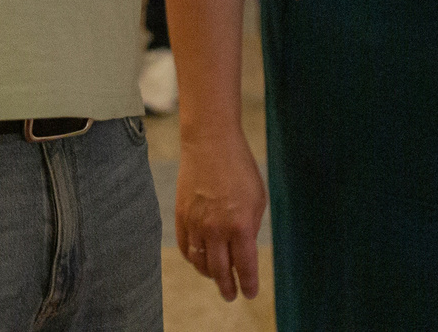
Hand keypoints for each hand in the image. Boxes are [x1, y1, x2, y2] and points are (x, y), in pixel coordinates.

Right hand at [173, 127, 265, 300]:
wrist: (210, 142)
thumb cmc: (240, 168)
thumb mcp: (257, 199)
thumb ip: (251, 228)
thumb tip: (242, 250)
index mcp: (240, 225)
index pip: (245, 267)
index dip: (248, 284)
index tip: (249, 293)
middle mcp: (216, 229)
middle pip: (220, 272)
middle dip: (228, 288)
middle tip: (232, 295)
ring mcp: (195, 223)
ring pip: (200, 263)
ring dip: (210, 275)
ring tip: (217, 277)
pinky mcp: (181, 215)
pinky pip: (185, 248)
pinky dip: (192, 259)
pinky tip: (200, 260)